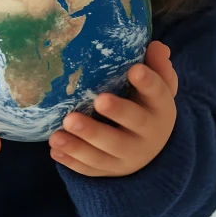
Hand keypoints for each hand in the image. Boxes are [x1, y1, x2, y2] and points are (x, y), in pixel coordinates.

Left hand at [48, 41, 177, 176]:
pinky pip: (91, 168)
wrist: (152, 149)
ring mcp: (127, 157)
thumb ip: (156, 66)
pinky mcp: (109, 170)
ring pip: (105, 153)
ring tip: (58, 134)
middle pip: (132, 126)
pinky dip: (72, 161)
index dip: (148, 83)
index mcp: (160, 109)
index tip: (134, 70)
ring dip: (81, 144)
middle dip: (115, 113)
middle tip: (97, 101)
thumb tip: (156, 46)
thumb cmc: (146, 105)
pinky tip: (55, 149)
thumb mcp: (157, 86)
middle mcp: (147, 136)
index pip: (158, 93)